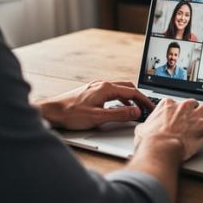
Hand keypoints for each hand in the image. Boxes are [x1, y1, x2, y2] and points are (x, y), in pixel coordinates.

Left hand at [36, 80, 153, 129]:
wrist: (51, 112)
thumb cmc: (71, 114)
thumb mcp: (98, 117)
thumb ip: (119, 115)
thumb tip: (136, 112)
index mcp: (106, 88)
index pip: (132, 92)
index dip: (144, 100)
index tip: (151, 108)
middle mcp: (101, 85)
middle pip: (127, 88)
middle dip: (139, 97)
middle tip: (146, 108)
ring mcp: (95, 87)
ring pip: (119, 89)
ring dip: (129, 98)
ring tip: (135, 109)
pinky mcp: (91, 92)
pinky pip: (111, 92)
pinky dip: (120, 99)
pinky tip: (118, 108)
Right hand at [134, 98, 202, 160]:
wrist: (161, 148)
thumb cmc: (151, 141)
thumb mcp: (141, 130)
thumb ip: (144, 126)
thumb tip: (142, 129)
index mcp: (167, 105)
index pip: (175, 103)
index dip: (178, 110)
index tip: (179, 116)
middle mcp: (183, 106)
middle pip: (192, 103)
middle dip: (194, 109)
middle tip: (194, 117)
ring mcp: (195, 115)